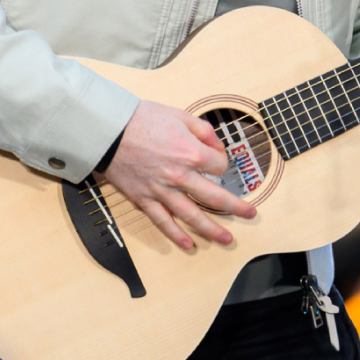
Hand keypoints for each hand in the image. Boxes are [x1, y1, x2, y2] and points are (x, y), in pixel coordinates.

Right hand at [102, 100, 257, 250]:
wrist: (109, 130)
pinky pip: (163, 222)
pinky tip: (188, 245)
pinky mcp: (145, 199)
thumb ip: (203, 130)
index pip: (220, 165)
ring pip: (192, 217)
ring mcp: (162, 191)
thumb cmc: (142, 119)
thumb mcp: (180, 114)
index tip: (215, 158)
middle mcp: (180, 176)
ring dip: (212, 230)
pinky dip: (176, 236)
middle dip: (236, 208)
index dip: (221, 161)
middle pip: (215, 197)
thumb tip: (217, 145)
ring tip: (226, 239)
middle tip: (250, 214)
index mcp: (191, 153)